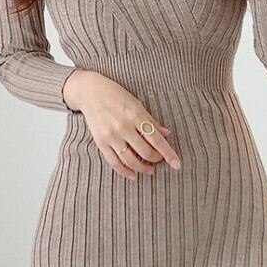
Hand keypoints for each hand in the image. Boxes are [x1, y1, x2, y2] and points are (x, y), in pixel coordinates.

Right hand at [63, 70, 181, 179]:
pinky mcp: (100, 142)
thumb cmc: (115, 95)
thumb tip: (167, 134)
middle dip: (156, 160)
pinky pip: (114, 162)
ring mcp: (111, 135)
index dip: (168, 153)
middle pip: (145, 152)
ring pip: (131, 160)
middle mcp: (124, 126)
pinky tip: (133, 175)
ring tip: (149, 170)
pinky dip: (125, 171)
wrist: (89, 92)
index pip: (157, 139)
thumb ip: (151, 121)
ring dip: (143, 168)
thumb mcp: (136, 104)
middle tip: (159, 161)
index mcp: (136, 115)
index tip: (177, 164)